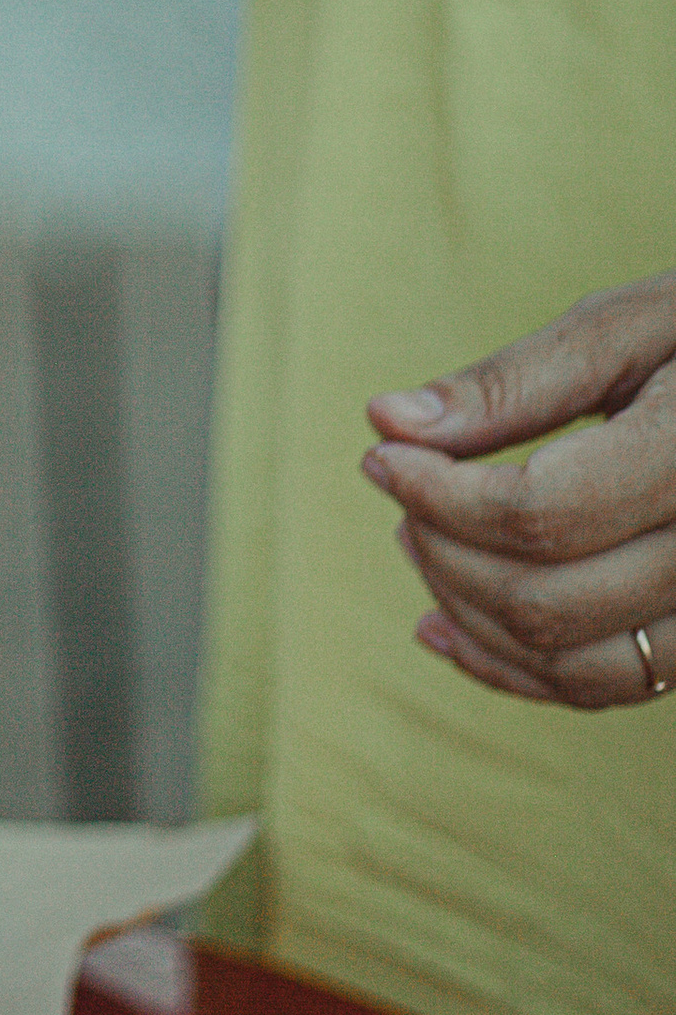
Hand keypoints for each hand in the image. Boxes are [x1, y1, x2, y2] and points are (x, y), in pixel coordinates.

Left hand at [363, 279, 675, 708]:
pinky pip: (608, 687)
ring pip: (570, 662)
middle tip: (399, 485)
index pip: (543, 515)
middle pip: (546, 600)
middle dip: (443, 550)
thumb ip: (513, 384)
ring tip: (419, 539)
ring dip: (469, 614)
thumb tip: (387, 420)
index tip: (382, 454)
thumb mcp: (632, 328)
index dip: (441, 494)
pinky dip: (514, 669)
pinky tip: (444, 626)